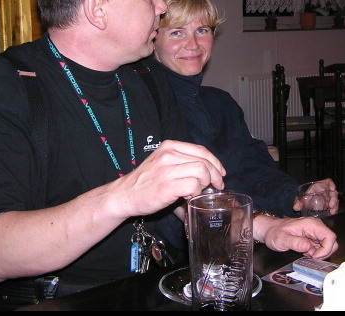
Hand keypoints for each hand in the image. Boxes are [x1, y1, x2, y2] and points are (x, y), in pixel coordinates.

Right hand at [109, 140, 225, 217]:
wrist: (124, 195)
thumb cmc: (145, 182)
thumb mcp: (162, 162)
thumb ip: (181, 162)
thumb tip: (208, 171)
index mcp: (169, 146)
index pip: (201, 150)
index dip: (215, 162)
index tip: (220, 173)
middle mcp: (168, 154)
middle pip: (204, 161)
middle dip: (215, 175)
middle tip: (216, 186)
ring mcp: (167, 170)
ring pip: (201, 172)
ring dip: (205, 184)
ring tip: (200, 191)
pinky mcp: (166, 186)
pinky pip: (193, 186)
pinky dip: (196, 193)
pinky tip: (189, 197)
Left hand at [254, 216, 337, 258]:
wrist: (269, 230)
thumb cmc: (274, 232)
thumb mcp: (282, 238)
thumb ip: (295, 242)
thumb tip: (308, 247)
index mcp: (310, 224)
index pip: (330, 236)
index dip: (325, 249)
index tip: (314, 256)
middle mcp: (315, 227)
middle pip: (332, 242)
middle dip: (324, 253)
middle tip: (310, 256)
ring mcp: (315, 233)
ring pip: (327, 246)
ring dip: (319, 254)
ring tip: (305, 253)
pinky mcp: (313, 238)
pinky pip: (321, 248)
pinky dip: (315, 253)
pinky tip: (305, 252)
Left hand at [292, 178, 338, 214]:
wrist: (304, 204)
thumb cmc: (304, 198)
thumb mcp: (301, 199)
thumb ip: (298, 202)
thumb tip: (296, 207)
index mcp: (319, 186)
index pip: (328, 182)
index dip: (331, 184)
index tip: (332, 189)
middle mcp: (326, 191)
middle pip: (333, 192)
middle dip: (334, 199)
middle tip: (331, 205)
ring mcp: (328, 198)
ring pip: (335, 200)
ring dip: (335, 205)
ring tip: (332, 211)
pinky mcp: (329, 204)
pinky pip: (334, 206)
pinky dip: (334, 209)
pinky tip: (331, 213)